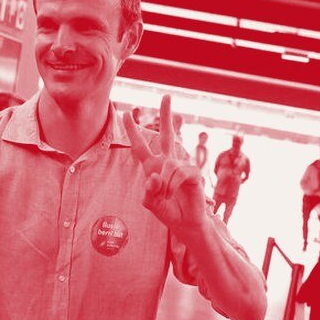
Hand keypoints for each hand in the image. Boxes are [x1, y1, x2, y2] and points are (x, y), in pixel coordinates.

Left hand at [123, 94, 207, 232]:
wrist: (187, 223)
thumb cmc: (169, 212)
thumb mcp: (151, 204)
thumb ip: (148, 193)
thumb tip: (154, 177)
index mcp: (153, 168)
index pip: (140, 146)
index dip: (133, 131)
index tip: (127, 113)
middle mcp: (167, 163)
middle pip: (166, 134)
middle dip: (166, 115)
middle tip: (166, 96)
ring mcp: (181, 166)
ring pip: (168, 164)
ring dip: (164, 184)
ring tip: (167, 196)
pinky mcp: (193, 173)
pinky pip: (178, 172)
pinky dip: (173, 185)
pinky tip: (175, 193)